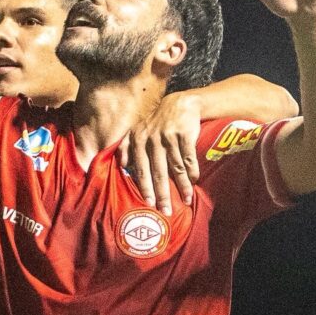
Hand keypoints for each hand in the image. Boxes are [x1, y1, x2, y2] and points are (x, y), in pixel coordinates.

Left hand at [118, 90, 203, 209]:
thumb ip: (126, 147)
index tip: (149, 204)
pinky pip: (189, 158)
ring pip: (176, 167)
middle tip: (167, 211)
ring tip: (186, 200)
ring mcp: (169, 136)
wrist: (180, 104)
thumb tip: (121, 166)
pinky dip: (192, 172)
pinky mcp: (185, 134)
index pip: (141, 170)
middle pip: (158, 172)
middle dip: (163, 194)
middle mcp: (152, 139)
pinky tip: (194, 183)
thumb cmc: (156, 123)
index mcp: (138, 140)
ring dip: (182, 186)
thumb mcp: (138, 130)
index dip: (146, 188)